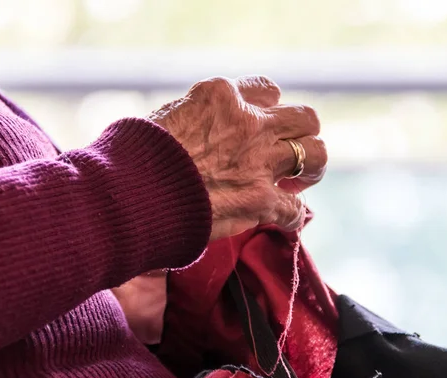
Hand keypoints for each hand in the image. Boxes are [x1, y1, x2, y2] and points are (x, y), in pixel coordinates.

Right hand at [149, 75, 326, 239]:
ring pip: (316, 154)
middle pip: (304, 118)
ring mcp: (259, 162)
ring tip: (303, 177)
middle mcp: (249, 124)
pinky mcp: (259, 200)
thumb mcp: (167, 116)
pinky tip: (285, 218)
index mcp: (222, 96)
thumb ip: (197, 116)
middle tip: (292, 149)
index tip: (262, 124)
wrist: (130, 192)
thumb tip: (202, 129)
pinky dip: (292, 215)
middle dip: (301, 133)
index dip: (267, 110)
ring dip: (312, 166)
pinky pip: (295, 209)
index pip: (267, 91)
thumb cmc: (136, 155)